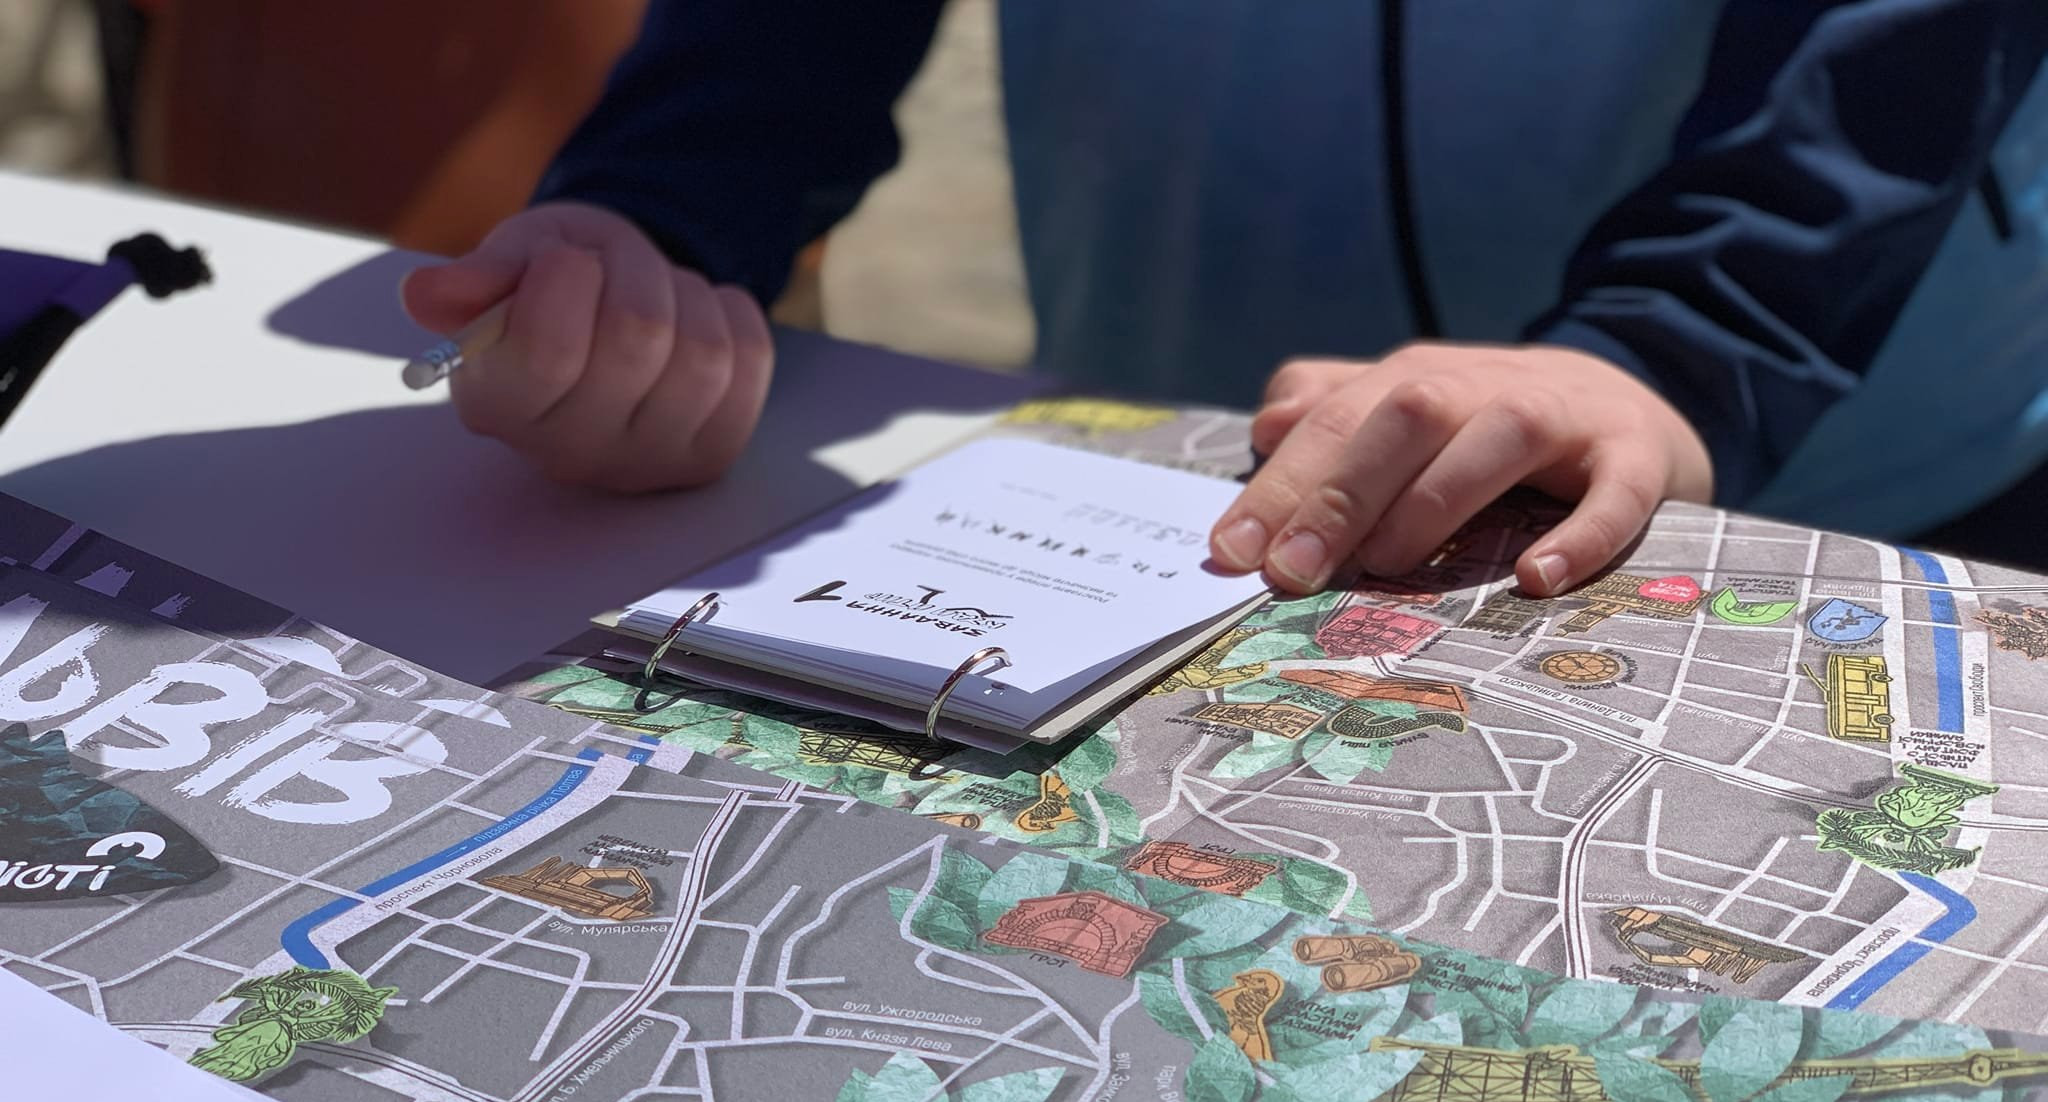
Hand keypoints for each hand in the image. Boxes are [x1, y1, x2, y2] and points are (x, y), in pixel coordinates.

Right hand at [400, 201, 773, 491]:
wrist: (613, 313)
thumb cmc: (550, 284)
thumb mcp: (512, 258)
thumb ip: (479, 276)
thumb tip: (426, 295)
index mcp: (495, 405)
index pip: (548, 349)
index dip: (568, 275)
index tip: (562, 263)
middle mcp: (564, 454)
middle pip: (639, 335)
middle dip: (633, 270)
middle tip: (614, 273)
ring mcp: (642, 466)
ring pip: (704, 351)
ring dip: (684, 294)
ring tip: (653, 296)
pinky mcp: (708, 460)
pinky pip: (751, 360)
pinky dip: (730, 313)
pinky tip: (693, 320)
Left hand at [1209, 343, 1712, 596]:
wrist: (1631, 407)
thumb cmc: (1489, 428)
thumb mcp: (1411, 411)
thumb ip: (1334, 411)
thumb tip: (1262, 428)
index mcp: (1417, 380)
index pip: (1334, 420)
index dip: (1279, 485)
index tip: (1230, 554)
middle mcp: (1484, 388)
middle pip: (1405, 418)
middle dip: (1340, 492)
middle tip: (1292, 571)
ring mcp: (1564, 418)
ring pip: (1498, 439)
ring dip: (1436, 501)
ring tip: (1389, 563)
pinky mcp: (1634, 459)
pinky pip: (1615, 494)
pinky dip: (1579, 536)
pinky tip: (1534, 579)